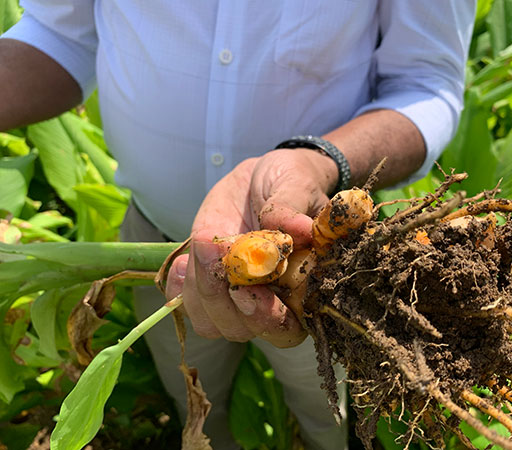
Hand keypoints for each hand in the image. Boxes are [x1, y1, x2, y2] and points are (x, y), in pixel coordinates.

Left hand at [165, 149, 337, 347]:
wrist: (263, 177)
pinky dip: (178, 288)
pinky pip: (183, 302)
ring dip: (200, 287)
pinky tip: (182, 260)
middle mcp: (268, 302)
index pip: (286, 329)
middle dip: (222, 301)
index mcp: (301, 291)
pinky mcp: (205, 280)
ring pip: (209, 321)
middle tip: (216, 254)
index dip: (265, 318)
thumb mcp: (297, 186)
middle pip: (241, 329)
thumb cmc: (292, 183)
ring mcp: (233, 295)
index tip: (245, 290)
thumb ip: (293, 209)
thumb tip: (300, 228)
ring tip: (204, 242)